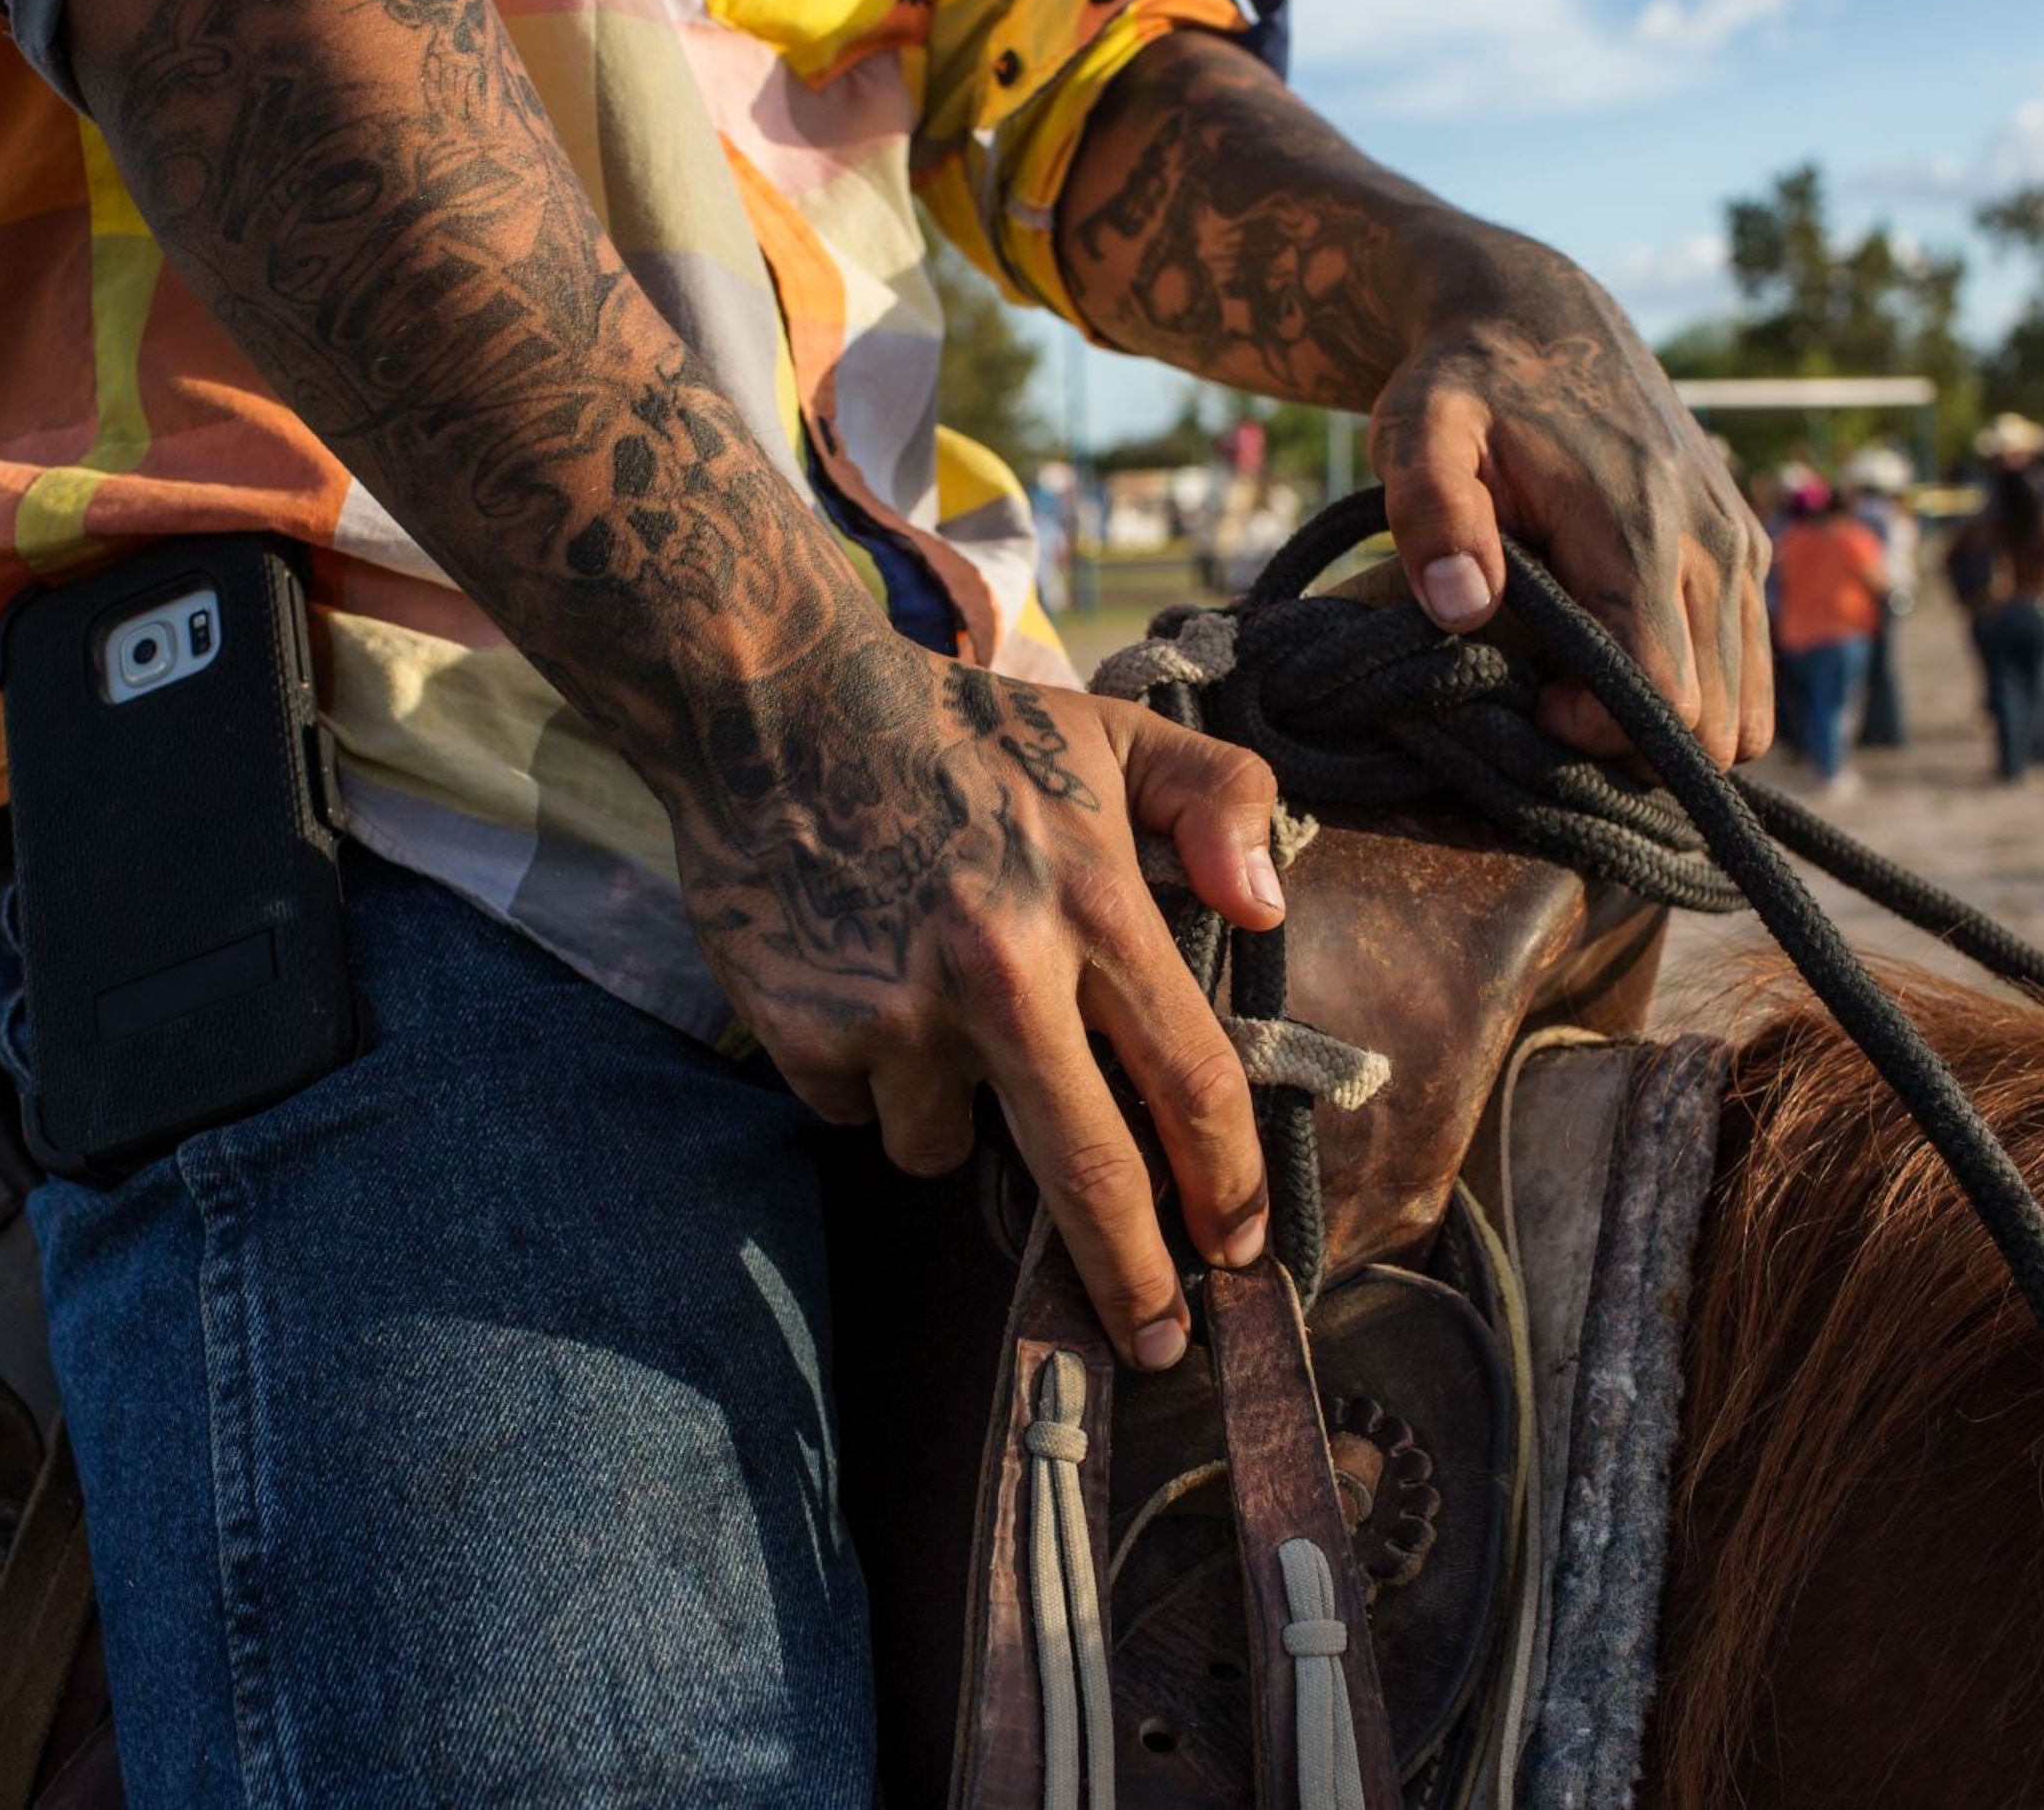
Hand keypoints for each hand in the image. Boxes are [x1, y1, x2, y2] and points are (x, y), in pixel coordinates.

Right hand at [664, 627, 1287, 1367]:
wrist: (771, 701)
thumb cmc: (958, 727)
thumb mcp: (1113, 732)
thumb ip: (1218, 801)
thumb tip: (1271, 910)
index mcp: (1096, 901)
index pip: (1193, 1080)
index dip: (1227, 1184)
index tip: (1243, 1251)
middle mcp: (1006, 967)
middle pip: (1092, 1174)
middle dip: (1134, 1280)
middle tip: (1157, 1342)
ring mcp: (901, 1010)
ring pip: (950, 1148)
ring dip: (956, 1118)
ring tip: (935, 1011)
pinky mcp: (813, 1032)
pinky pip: (861, 1112)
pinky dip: (869, 1080)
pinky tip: (859, 986)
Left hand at [1370, 247, 1774, 768]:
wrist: (1539, 316)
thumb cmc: (1462, 384)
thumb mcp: (1417, 433)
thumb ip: (1431, 514)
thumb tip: (1462, 609)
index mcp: (1638, 529)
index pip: (1665, 696)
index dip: (1599, 734)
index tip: (1532, 704)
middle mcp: (1712, 544)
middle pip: (1716, 718)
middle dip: (1633, 740)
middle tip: (1551, 701)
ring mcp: (1739, 547)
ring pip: (1746, 704)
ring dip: (1669, 723)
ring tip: (1582, 684)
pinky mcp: (1745, 548)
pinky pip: (1751, 665)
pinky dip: (1699, 691)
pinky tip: (1619, 660)